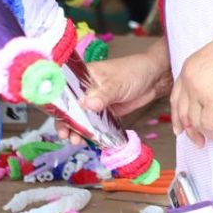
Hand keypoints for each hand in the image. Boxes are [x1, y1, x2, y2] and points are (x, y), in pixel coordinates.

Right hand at [54, 39, 171, 143]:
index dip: (58, 105)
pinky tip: (89, 141)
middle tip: (66, 135)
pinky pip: (95, 123)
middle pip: (70, 107)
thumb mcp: (117, 83)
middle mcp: (87, 88)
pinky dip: (91, 132)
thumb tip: (87, 105)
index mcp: (84, 75)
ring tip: (77, 141)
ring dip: (78, 130)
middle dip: (67, 122)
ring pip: (82, 117)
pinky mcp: (106, 111)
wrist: (155, 77)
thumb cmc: (134, 71)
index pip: (64, 90)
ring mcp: (96, 101)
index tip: (57, 118)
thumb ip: (103, 95)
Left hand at [171, 24, 212, 147]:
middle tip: (199, 141)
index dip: (177, 116)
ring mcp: (199, 89)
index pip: (176, 97)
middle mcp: (189, 78)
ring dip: (208, 134)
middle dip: (190, 131)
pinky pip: (209, 125)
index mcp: (189, 66)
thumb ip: (206, 74)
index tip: (181, 128)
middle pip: (183, 113)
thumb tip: (209, 93)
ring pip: (195, 122)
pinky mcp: (212, 100)